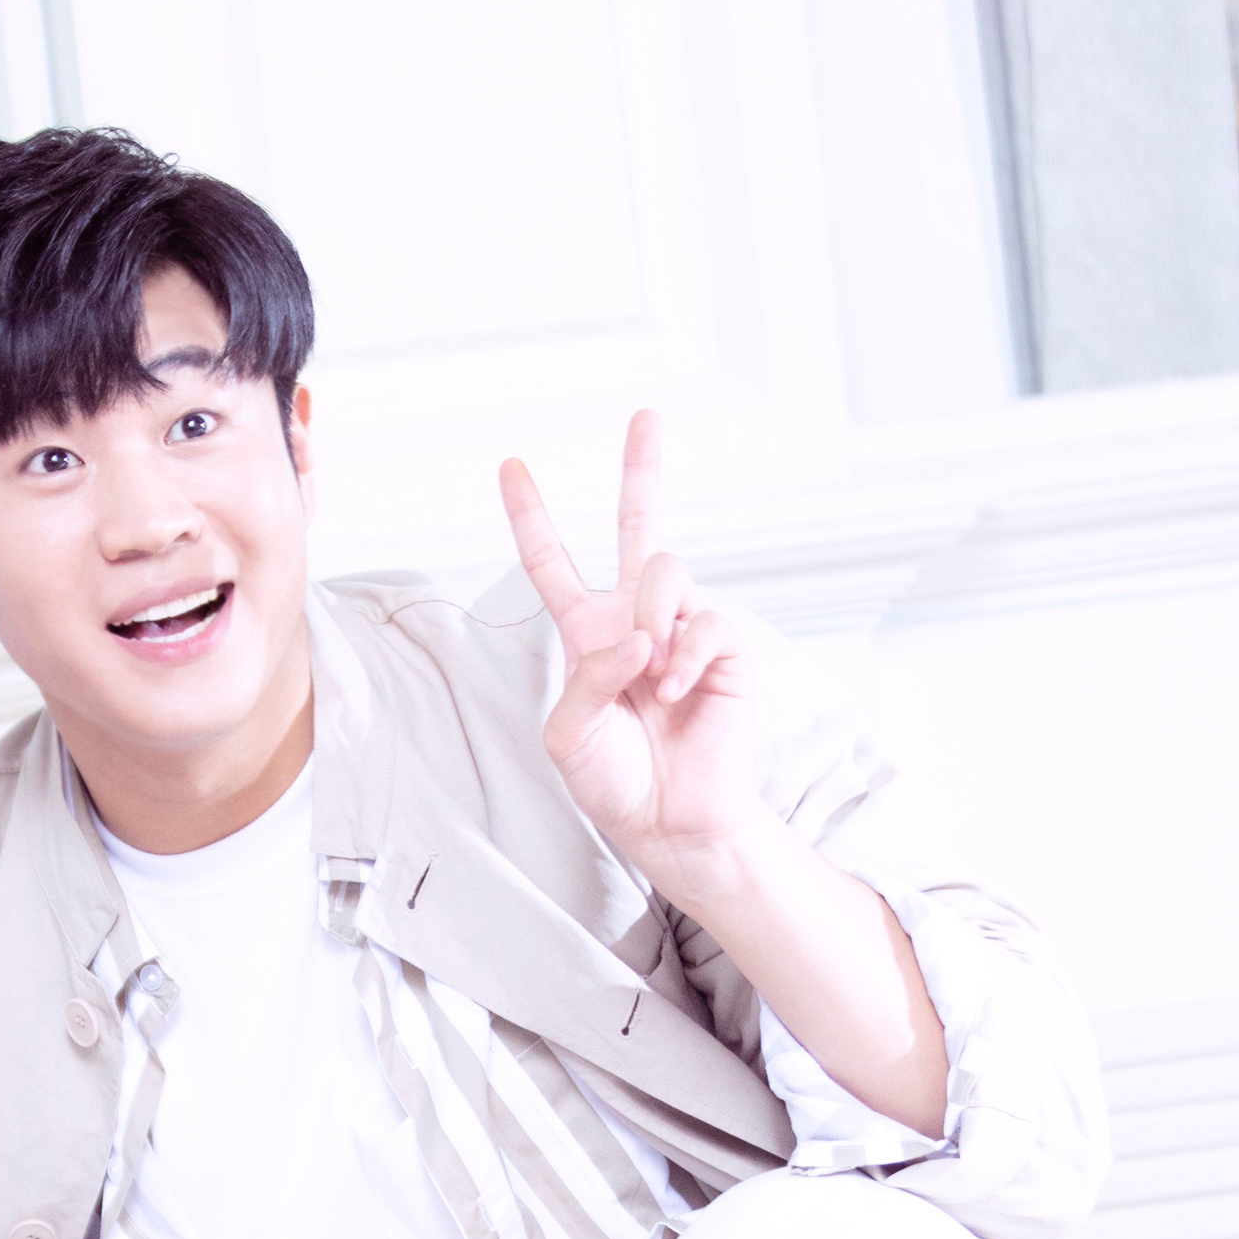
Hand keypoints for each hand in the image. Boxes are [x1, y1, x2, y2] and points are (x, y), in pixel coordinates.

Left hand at [501, 410, 765, 896]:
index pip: (553, 564)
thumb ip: (589, 678)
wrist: (671, 823)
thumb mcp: (570, 733)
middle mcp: (637, 621)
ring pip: (667, 571)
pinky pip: (704, 624)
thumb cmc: (616, 781)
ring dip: (652, 617)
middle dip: (643, 469)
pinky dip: (684, 657)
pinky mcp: (725, 652)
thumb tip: (639, 635)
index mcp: (588, 635)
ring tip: (652, 672)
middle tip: (647, 415)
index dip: (532, 517)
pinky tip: (676, 691)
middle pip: (640, 525)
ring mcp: (682, 631)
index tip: (512, 466)